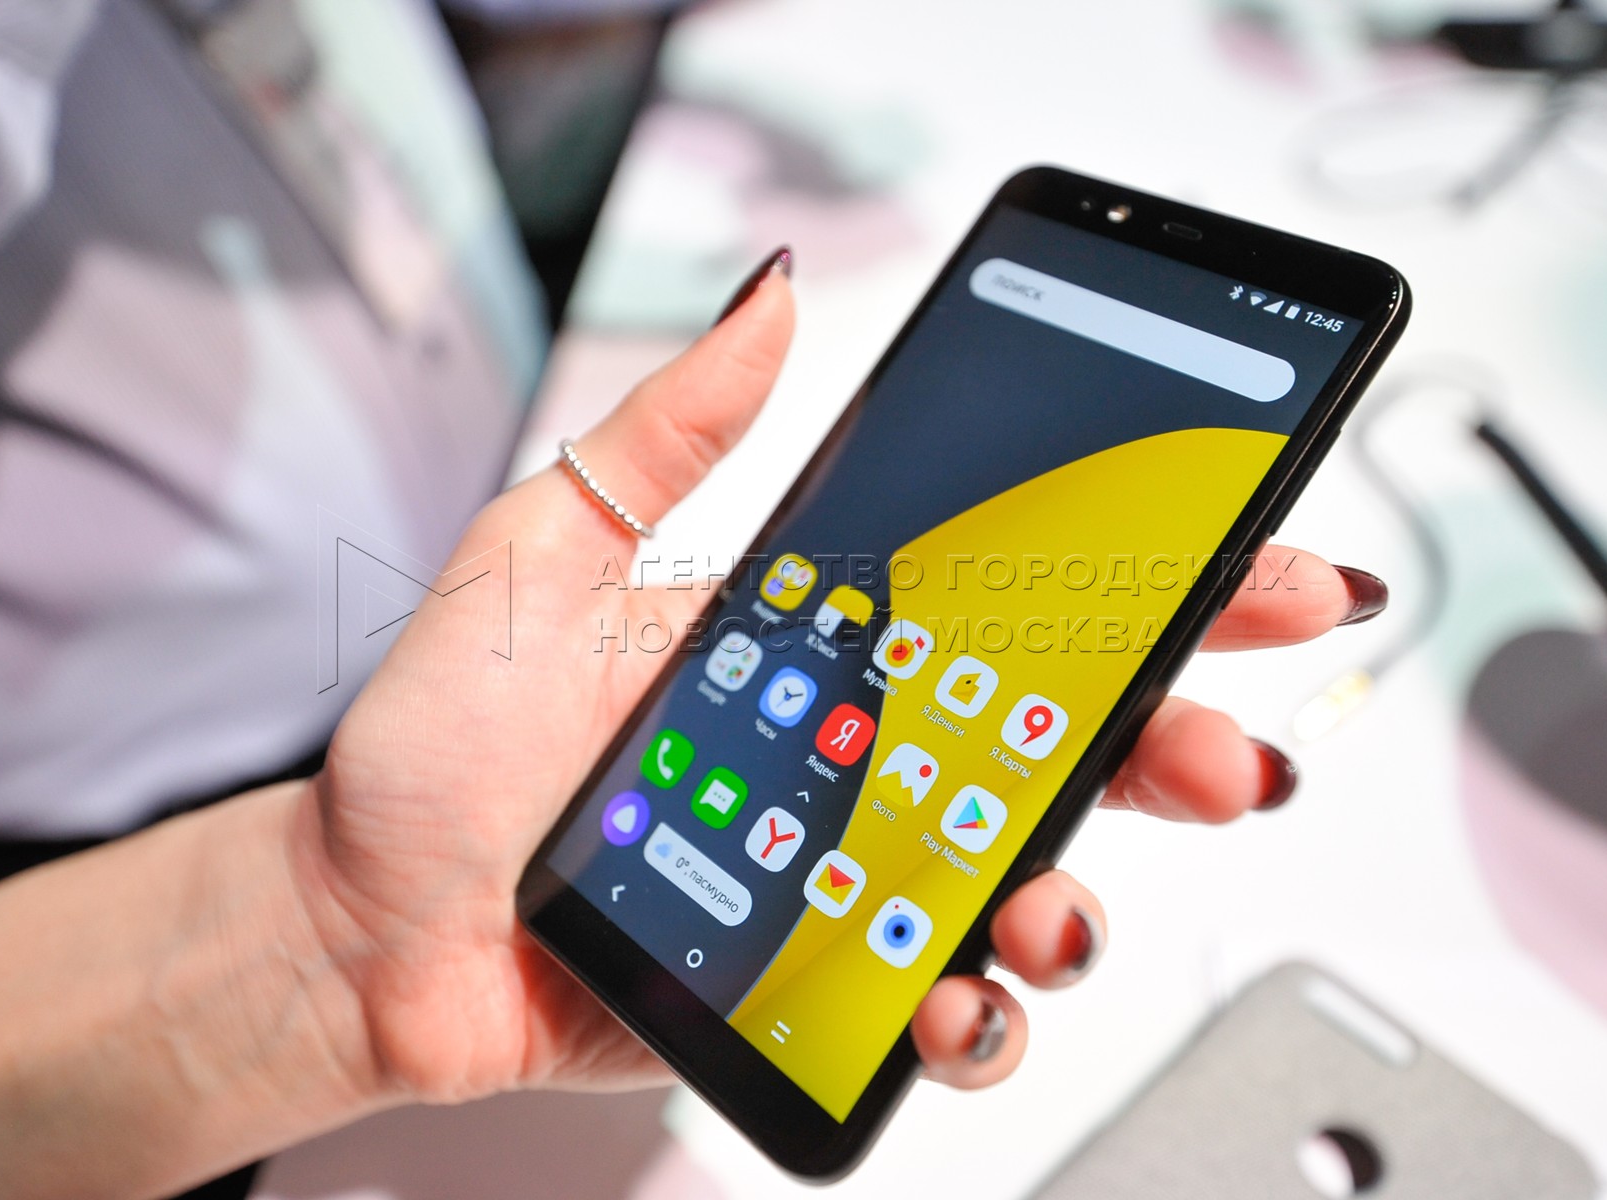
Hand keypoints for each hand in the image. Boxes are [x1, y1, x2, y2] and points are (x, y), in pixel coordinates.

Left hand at [294, 261, 1385, 1105]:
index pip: (1012, 605)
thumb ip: (670, 434)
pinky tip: (952, 998)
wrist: (358, 924)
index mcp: (822, 650)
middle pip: (1062, 749)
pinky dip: (974, 1019)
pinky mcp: (809, 991)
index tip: (1249, 564)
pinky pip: (932, 1011)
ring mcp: (842, 881)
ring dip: (1081, 896)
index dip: (1147, 586)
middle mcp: (855, 762)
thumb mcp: (545, 551)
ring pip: (1024, 888)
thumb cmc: (441, 748)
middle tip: (1224, 751)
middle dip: (1177, 743)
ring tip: (1048, 898)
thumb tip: (772, 304)